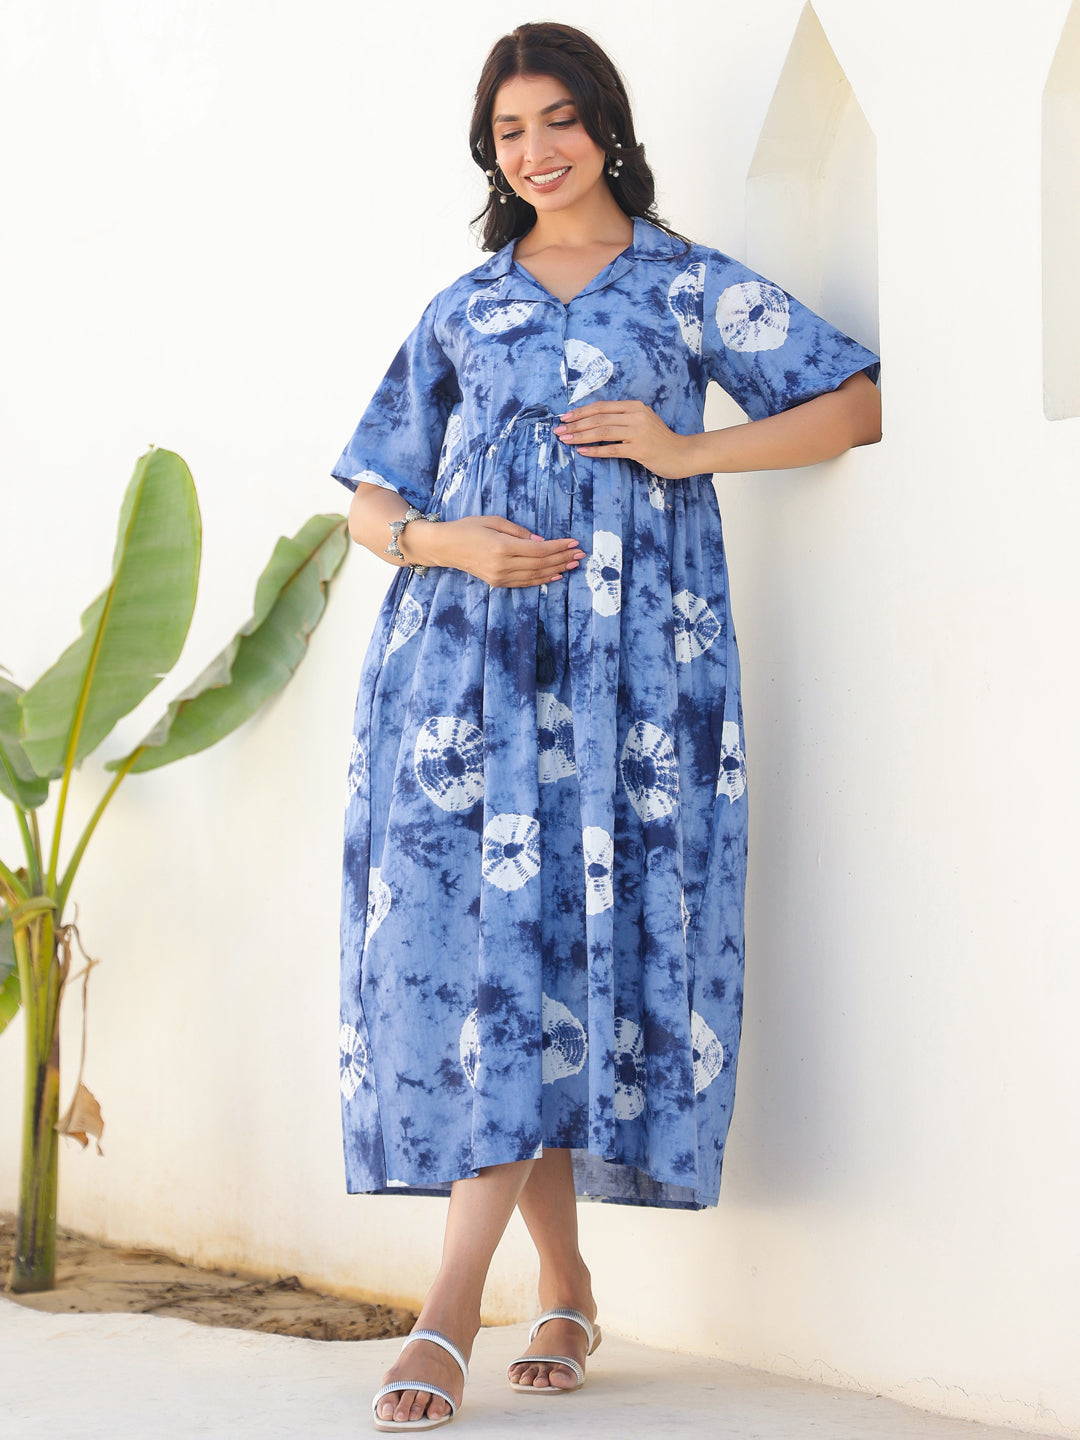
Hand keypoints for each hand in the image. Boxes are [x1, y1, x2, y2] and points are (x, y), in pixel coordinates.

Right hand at [403, 514, 584, 588]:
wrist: (445, 547)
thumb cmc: (468, 528)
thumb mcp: (493, 521)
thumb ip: (518, 531)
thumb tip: (541, 540)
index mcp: (503, 547)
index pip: (539, 549)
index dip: (559, 547)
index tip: (574, 542)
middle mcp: (503, 565)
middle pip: (541, 564)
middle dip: (563, 558)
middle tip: (580, 554)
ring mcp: (500, 577)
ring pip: (535, 576)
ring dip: (557, 570)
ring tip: (573, 564)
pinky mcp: (497, 583)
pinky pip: (525, 583)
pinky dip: (542, 580)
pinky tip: (555, 576)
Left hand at [553, 401, 695, 478]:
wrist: (683, 454)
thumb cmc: (660, 440)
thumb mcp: (642, 422)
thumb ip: (623, 419)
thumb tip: (594, 422)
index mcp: (635, 406)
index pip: (602, 406)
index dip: (581, 412)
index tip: (565, 417)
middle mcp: (636, 416)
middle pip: (599, 418)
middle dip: (575, 424)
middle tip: (558, 430)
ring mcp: (638, 432)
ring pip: (602, 432)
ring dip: (580, 436)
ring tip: (565, 440)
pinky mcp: (640, 450)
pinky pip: (612, 450)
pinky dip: (595, 450)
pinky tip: (581, 451)